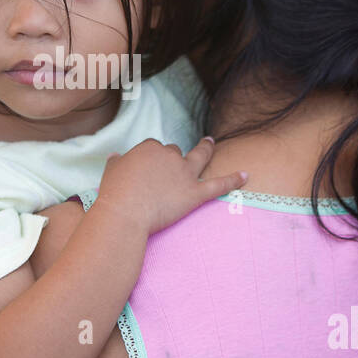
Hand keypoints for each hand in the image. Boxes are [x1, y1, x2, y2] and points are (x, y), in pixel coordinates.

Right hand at [94, 137, 246, 235]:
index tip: (148, 170)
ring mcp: (185, 173)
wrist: (125, 214)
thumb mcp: (111, 171)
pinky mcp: (195, 193)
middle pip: (174, 152)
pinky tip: (246, 175)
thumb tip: (117, 156)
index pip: (155, 148)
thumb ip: (117, 162)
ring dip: (206, 148)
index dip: (153, 159)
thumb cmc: (114, 194)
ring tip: (210, 143)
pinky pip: (218, 184)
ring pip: (200, 156)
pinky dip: (233, 180)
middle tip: (167, 172)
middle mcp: (170, 156)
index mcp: (149, 148)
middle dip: (173, 159)